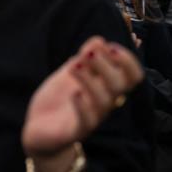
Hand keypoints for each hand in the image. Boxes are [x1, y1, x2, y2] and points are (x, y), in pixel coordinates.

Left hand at [22, 36, 143, 157]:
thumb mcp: (70, 74)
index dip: (127, 60)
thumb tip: (99, 39)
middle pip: (119, 86)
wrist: (40, 130)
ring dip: (90, 80)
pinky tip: (74, 94)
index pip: (132, 76)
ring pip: (103, 101)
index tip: (110, 46)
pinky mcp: (76, 131)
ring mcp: (92, 118)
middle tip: (88, 53)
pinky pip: (87, 122)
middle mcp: (103, 103)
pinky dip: (83, 106)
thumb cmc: (60, 100)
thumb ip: (84, 58)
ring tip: (73, 66)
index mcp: (106, 87)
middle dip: (106, 66)